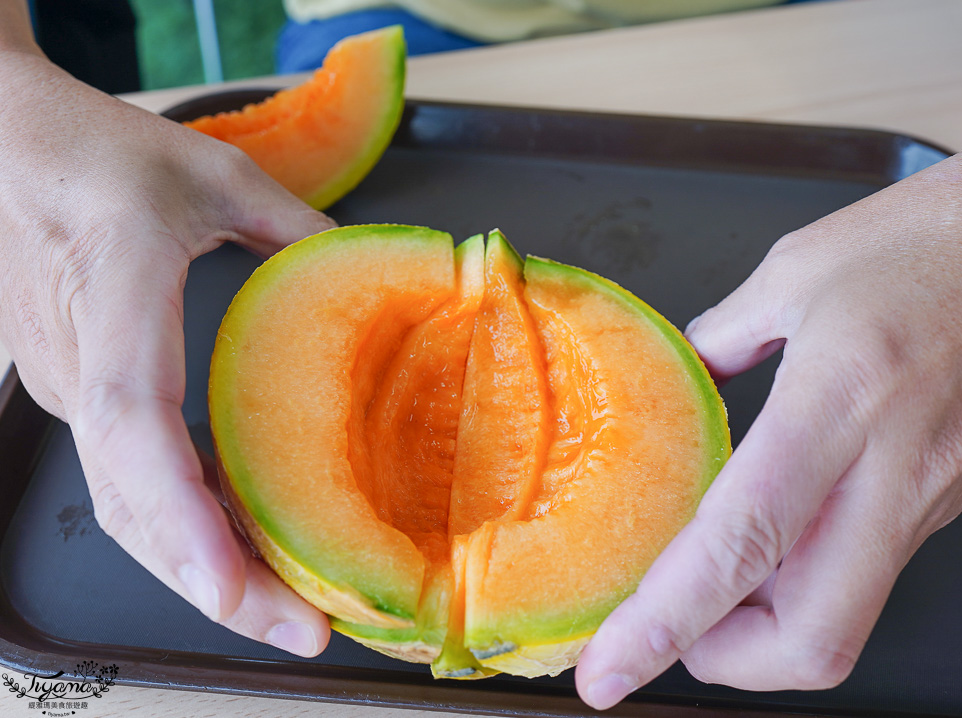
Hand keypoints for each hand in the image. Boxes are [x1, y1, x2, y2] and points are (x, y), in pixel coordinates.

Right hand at [0, 48, 335, 654]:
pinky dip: (189, 525)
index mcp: (117, 296)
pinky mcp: (84, 395)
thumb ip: (298, 229)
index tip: (233, 588)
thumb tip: (370, 275)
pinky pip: (133, 481)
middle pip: (134, 503)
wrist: (3, 144)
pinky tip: (251, 545)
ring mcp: (74, 389)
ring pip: (129, 507)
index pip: (133, 424)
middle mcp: (84, 366)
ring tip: (292, 609)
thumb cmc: (98, 154)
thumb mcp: (216, 175)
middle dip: (216, 582)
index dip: (179, 515)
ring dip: (206, 567)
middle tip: (304, 632)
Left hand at [575, 135, 961, 705]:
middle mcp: (890, 474)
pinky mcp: (943, 499)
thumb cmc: (926, 240)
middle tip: (658, 636)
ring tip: (696, 597)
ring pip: (842, 617)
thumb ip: (721, 340)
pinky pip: (863, 573)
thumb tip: (682, 382)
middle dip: (720, 662)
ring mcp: (926, 498)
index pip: (738, 547)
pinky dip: (799, 587)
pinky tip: (762, 549)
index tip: (606, 672)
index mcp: (838, 405)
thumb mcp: (794, 273)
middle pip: (811, 638)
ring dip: (758, 630)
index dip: (662, 624)